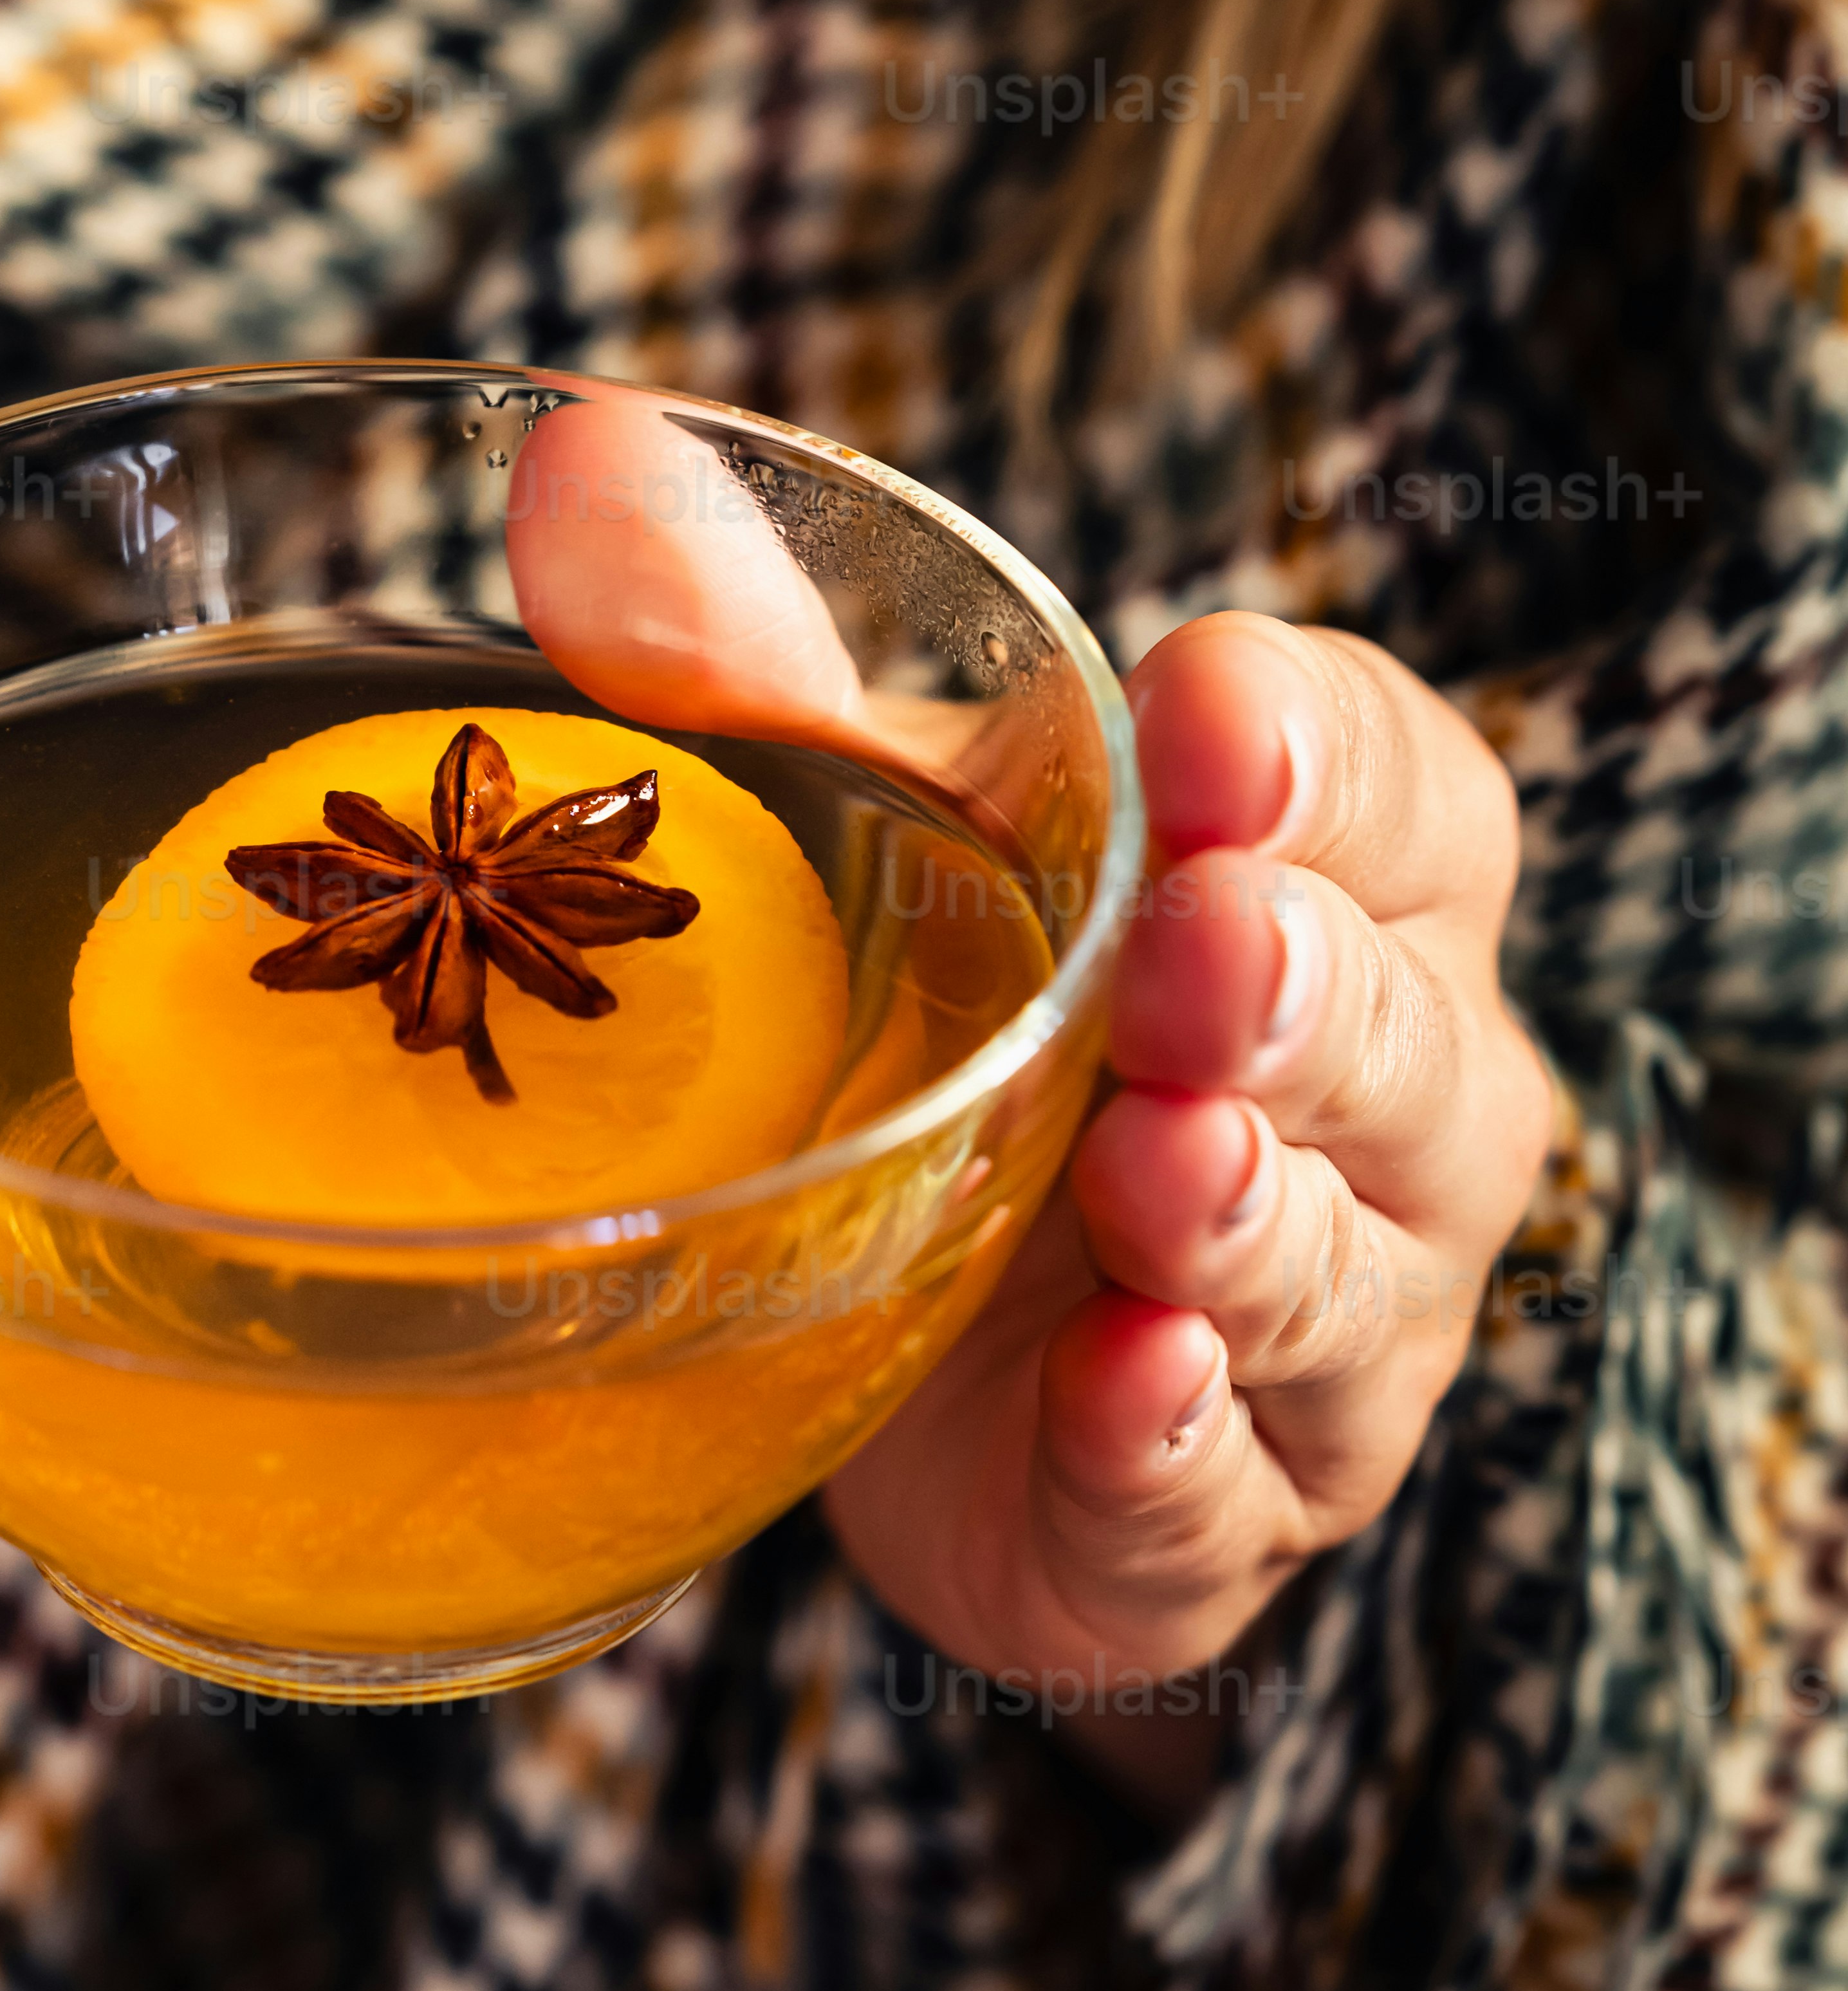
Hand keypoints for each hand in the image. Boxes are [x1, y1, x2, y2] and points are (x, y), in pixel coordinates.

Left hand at [822, 609, 1552, 1725]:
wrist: (892, 1351)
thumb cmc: (953, 1033)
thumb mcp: (871, 830)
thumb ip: (749, 657)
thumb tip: (585, 464)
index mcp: (1349, 899)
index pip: (1401, 788)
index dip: (1320, 750)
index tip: (1211, 714)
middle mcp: (1396, 1119)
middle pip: (1406, 1035)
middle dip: (1304, 991)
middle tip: (1195, 953)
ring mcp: (1333, 1339)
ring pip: (1345, 1273)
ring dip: (1252, 1219)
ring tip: (1160, 1164)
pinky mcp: (1220, 1526)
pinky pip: (1231, 1488)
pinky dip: (1174, 1439)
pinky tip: (1119, 1383)